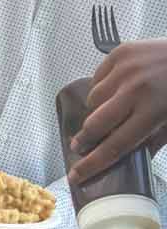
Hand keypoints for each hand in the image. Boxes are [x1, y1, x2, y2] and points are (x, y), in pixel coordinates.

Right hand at [69, 40, 166, 184]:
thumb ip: (153, 141)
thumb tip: (129, 159)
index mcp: (152, 112)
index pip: (115, 146)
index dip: (92, 164)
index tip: (75, 175)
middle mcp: (134, 90)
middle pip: (95, 124)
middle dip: (84, 139)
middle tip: (79, 146)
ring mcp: (124, 69)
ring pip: (93, 99)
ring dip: (97, 110)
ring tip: (108, 111)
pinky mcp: (119, 53)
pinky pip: (97, 78)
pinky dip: (102, 87)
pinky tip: (114, 90)